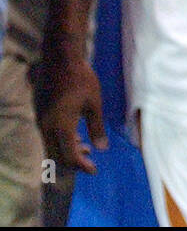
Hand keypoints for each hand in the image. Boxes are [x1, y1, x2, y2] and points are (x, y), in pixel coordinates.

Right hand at [35, 57, 106, 175]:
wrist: (61, 60)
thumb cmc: (82, 80)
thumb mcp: (94, 104)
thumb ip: (97, 127)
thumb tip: (102, 148)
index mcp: (61, 127)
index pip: (69, 156)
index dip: (81, 166)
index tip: (94, 170)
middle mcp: (47, 127)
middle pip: (56, 155)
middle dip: (73, 161)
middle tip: (90, 160)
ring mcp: (41, 120)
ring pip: (51, 145)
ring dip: (67, 150)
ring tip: (86, 148)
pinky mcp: (40, 113)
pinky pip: (48, 135)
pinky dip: (61, 140)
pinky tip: (75, 134)